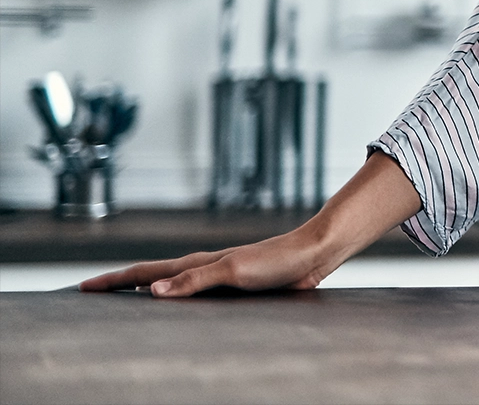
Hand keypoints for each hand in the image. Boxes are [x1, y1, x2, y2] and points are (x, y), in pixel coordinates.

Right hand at [80, 227, 340, 297]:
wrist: (311, 254)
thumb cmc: (276, 262)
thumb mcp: (233, 272)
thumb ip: (194, 282)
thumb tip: (152, 292)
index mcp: (195, 264)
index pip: (144, 274)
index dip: (113, 281)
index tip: (83, 287)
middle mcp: (202, 268)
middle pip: (151, 277)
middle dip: (120, 285)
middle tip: (93, 292)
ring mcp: (217, 276)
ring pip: (172, 285)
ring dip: (146, 291)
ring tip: (124, 300)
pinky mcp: (235, 286)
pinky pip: (194, 294)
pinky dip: (176, 299)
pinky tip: (178, 307)